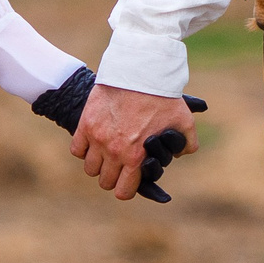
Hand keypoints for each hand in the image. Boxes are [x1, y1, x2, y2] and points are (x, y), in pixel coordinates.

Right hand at [73, 83, 199, 200]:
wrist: (140, 70)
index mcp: (135, 156)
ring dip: (98, 163)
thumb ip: (187, 143)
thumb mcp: (184, 121)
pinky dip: (84, 149)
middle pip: (105, 181)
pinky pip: (77, 149)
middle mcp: (114, 151)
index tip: (130, 180)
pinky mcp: (86, 124)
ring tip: (107, 153)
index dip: (127, 188)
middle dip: (113, 176)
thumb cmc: (163, 96)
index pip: (123, 191)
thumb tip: (181, 154)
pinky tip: (95, 141)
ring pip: (89, 168)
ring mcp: (97, 138)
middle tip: (120, 165)